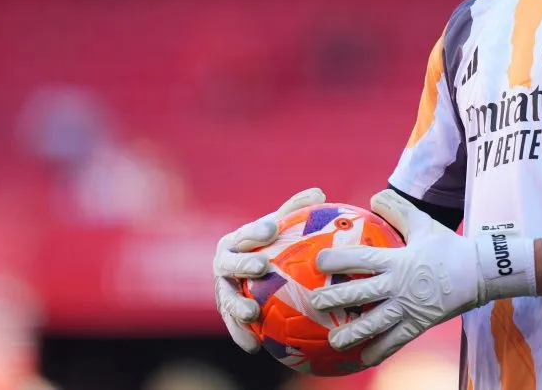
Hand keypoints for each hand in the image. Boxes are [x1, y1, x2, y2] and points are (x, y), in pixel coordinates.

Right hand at [213, 187, 326, 352]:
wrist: (253, 270)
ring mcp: (222, 288)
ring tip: (253, 314)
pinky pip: (232, 324)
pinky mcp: (226, 311)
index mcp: (236, 240)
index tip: (272, 229)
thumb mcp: (283, 226)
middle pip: (229, 264)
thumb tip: (319, 193)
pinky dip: (240, 336)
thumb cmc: (273, 244)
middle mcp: (223, 263)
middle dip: (243, 264)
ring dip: (237, 307)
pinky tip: (255, 347)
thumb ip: (297, 210)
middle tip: (261, 266)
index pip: (245, 233)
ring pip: (226, 298)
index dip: (256, 231)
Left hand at [309, 189, 536, 365]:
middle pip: (360, 294)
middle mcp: (398, 285)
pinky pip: (396, 342)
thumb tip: (375, 196)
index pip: (361, 259)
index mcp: (397, 260)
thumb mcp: (423, 223)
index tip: (318, 262)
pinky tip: (364, 359)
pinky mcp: (419, 325)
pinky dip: (380, 351)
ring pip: (374, 324)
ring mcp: (408, 308)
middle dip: (334, 299)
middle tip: (314, 303)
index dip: (337, 260)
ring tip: (333, 340)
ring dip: (351, 333)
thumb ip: (398, 210)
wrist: (479, 272)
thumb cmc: (449, 247)